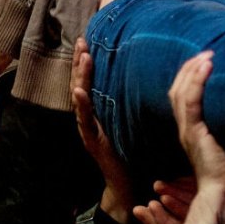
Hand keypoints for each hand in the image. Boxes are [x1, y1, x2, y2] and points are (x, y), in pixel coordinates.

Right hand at [72, 37, 133, 223]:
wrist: (126, 184)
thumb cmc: (130, 152)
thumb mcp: (129, 122)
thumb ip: (129, 103)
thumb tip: (145, 78)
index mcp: (97, 112)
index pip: (89, 81)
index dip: (86, 62)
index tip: (87, 40)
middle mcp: (88, 118)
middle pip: (80, 84)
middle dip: (80, 62)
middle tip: (82, 40)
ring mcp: (87, 129)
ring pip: (79, 99)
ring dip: (80, 77)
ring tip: (84, 57)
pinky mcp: (91, 141)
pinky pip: (85, 120)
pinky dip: (81, 105)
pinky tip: (79, 92)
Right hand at [168, 53, 224, 193]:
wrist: (222, 194)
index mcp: (190, 130)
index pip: (182, 96)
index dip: (190, 76)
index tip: (206, 61)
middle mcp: (184, 128)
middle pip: (177, 89)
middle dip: (190, 68)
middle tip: (207, 53)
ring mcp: (187, 131)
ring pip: (181, 92)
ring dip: (193, 70)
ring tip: (207, 56)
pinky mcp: (194, 133)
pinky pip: (191, 102)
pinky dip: (196, 82)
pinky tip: (207, 68)